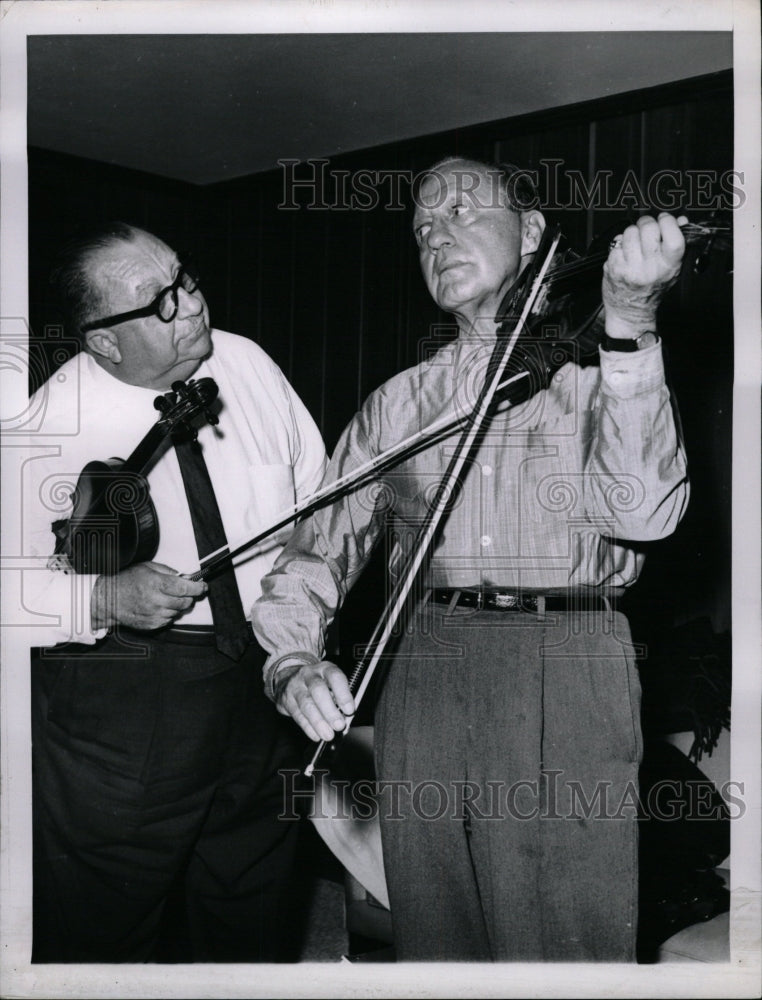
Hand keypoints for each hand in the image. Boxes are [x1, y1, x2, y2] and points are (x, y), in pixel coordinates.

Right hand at [91, 561, 207, 630]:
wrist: (109, 600)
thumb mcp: (148, 567)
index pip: (185, 588)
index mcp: (157, 584)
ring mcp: (155, 615)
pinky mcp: (152, 625)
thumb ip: (168, 571)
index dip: (198, 588)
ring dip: (178, 605)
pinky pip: (169, 620)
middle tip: (185, 591)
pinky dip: (169, 613)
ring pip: (179, 612)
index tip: (203, 586)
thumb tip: (185, 577)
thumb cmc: (127, 581)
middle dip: (189, 596)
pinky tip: (159, 606)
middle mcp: (157, 601)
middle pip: (185, 602)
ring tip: (166, 597)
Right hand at [272, 660, 354, 741]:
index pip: (335, 676)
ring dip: (318, 722)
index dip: (343, 693)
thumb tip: (347, 715)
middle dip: (330, 710)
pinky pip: (297, 715)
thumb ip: (339, 696)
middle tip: (339, 725)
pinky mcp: (286, 700)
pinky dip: (308, 727)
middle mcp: (309, 674)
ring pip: (306, 704)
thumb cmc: (317, 682)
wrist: (287, 678)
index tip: (349, 710)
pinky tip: (316, 735)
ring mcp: (295, 686)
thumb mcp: (329, 681)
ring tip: (328, 735)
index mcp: (324, 668)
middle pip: (318, 690)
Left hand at [602, 213, 686, 338]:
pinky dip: (619, 245)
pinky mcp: (614, 268)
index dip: (667, 221)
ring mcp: (630, 268)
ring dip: (632, 234)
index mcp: (669, 266)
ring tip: (635, 246)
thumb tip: (680, 220)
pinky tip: (624, 256)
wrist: (630, 311)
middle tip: (646, 230)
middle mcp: (650, 267)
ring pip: (630, 232)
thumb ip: (676, 244)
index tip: (664, 220)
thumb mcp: (671, 269)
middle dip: (647, 223)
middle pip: (648, 228)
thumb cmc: (652, 289)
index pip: (673, 234)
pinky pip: (616, 243)